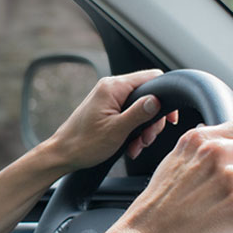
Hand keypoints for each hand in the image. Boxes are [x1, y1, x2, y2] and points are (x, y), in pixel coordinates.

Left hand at [44, 69, 178, 171]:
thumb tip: (157, 100)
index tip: (170, 118)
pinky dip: (133, 131)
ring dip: (143, 129)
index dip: (165, 96)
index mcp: (113, 87)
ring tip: (136, 146)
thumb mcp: (117, 130)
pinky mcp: (107, 109)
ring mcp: (108, 98)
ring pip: (140, 108)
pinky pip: (129, 115)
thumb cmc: (84, 143)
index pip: (151, 78)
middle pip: (147, 95)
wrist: (63, 154)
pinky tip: (130, 146)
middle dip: (152, 120)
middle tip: (147, 139)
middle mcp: (111, 88)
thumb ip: (139, 113)